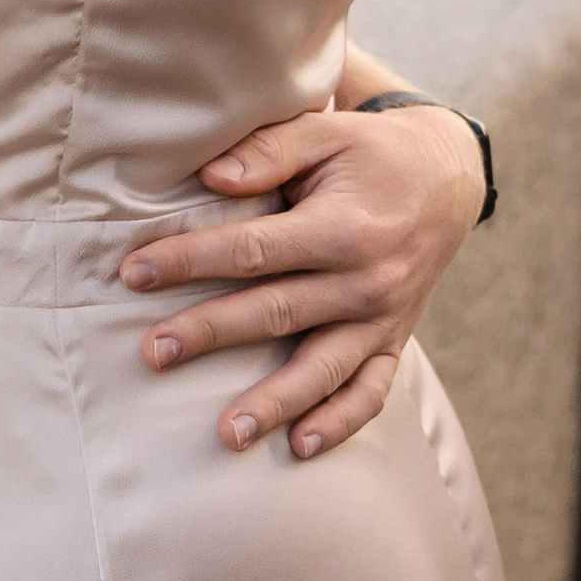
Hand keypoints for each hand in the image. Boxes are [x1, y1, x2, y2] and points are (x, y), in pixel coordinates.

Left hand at [120, 101, 486, 460]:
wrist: (445, 179)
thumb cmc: (369, 153)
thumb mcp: (326, 133)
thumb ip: (269, 150)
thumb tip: (210, 177)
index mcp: (344, 228)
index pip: (255, 250)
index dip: (191, 261)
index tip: (134, 273)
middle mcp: (366, 281)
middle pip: (277, 313)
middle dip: (211, 334)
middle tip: (153, 353)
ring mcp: (383, 318)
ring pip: (323, 368)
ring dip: (274, 402)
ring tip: (226, 434)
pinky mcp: (393, 340)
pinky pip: (372, 391)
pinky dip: (341, 422)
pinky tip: (300, 447)